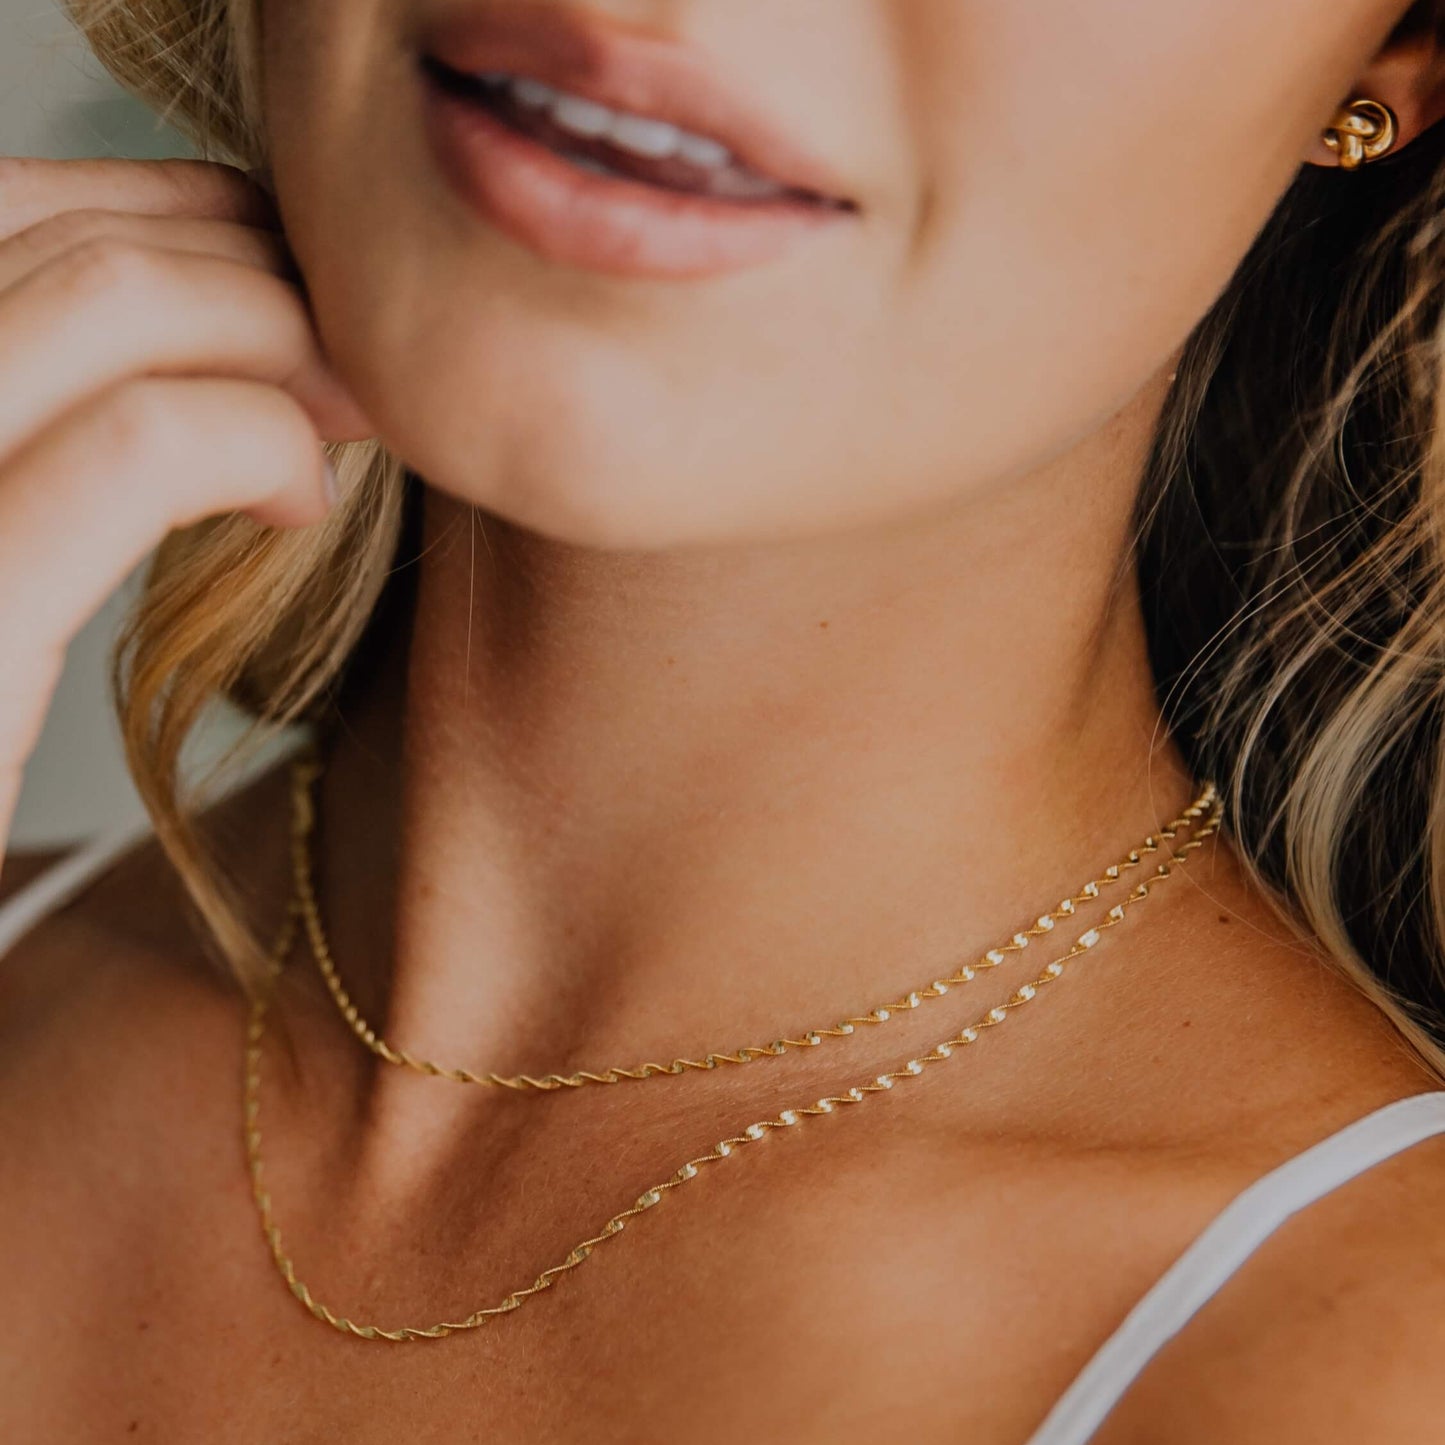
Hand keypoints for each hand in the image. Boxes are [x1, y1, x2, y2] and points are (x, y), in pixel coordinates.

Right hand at [0, 156, 375, 864]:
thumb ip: (27, 444)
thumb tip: (171, 357)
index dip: (153, 211)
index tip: (275, 265)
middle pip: (48, 238)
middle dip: (235, 256)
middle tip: (349, 326)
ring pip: (100, 306)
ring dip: (273, 331)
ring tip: (357, 401)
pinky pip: (133, 450)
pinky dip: (252, 441)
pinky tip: (302, 500)